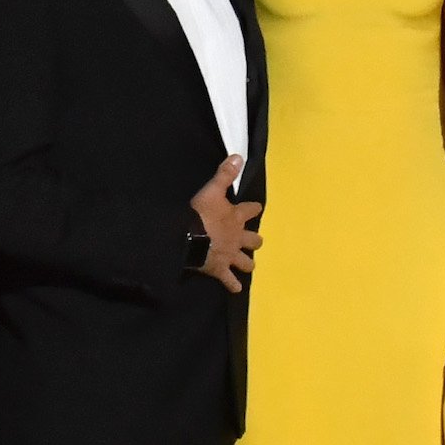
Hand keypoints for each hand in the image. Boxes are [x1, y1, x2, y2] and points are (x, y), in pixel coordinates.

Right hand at [190, 156, 258, 290]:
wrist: (188, 238)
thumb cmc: (199, 214)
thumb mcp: (211, 190)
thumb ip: (224, 174)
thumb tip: (239, 156)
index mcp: (236, 217)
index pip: (251, 209)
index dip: (253, 208)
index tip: (256, 207)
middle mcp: (238, 238)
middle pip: (254, 241)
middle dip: (254, 241)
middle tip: (253, 241)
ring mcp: (230, 255)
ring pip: (246, 262)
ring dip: (247, 263)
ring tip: (248, 265)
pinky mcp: (220, 269)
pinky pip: (229, 281)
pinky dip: (232, 285)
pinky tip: (236, 289)